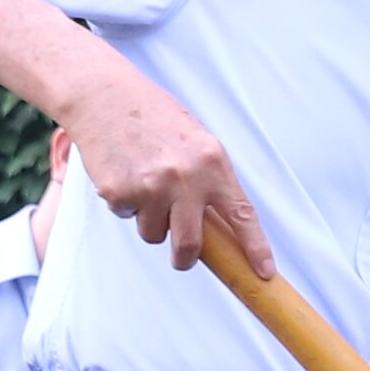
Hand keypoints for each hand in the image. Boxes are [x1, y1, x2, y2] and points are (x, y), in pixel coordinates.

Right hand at [69, 73, 262, 276]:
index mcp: (212, 163)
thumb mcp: (197, 143)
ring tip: (145, 184)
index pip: (241, 214)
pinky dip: (126, 202)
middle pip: (191, 244)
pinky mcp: (119, 192)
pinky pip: (127, 215)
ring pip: (154, 233)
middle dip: (186, 258)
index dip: (255, 248)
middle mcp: (185, 177)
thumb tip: (221, 229)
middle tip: (182, 257)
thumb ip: (211, 181)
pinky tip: (124, 173)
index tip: (264, 273)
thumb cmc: (155, 119)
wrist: (105, 97)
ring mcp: (151, 186)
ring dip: (150, 219)